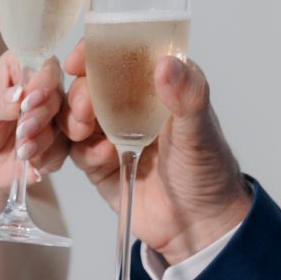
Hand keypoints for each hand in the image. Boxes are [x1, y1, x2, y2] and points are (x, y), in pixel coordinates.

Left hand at [0, 52, 67, 221]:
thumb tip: (20, 94)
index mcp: (17, 70)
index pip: (43, 64)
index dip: (42, 80)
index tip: (29, 101)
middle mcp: (38, 90)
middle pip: (57, 94)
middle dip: (41, 115)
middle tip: (22, 130)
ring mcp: (48, 118)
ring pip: (63, 124)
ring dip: (43, 139)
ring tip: (21, 152)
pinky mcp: (53, 144)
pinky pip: (62, 149)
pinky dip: (46, 158)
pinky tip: (29, 165)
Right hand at [63, 42, 251, 266]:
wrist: (201, 226)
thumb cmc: (207, 171)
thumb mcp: (201, 131)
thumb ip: (187, 96)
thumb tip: (166, 63)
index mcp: (154, 85)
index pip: (118, 57)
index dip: (93, 53)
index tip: (77, 61)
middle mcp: (129, 104)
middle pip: (88, 85)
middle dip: (79, 94)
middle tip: (85, 111)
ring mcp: (111, 133)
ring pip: (74, 116)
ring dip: (73, 120)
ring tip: (85, 132)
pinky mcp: (99, 164)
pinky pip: (75, 150)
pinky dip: (82, 151)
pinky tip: (104, 158)